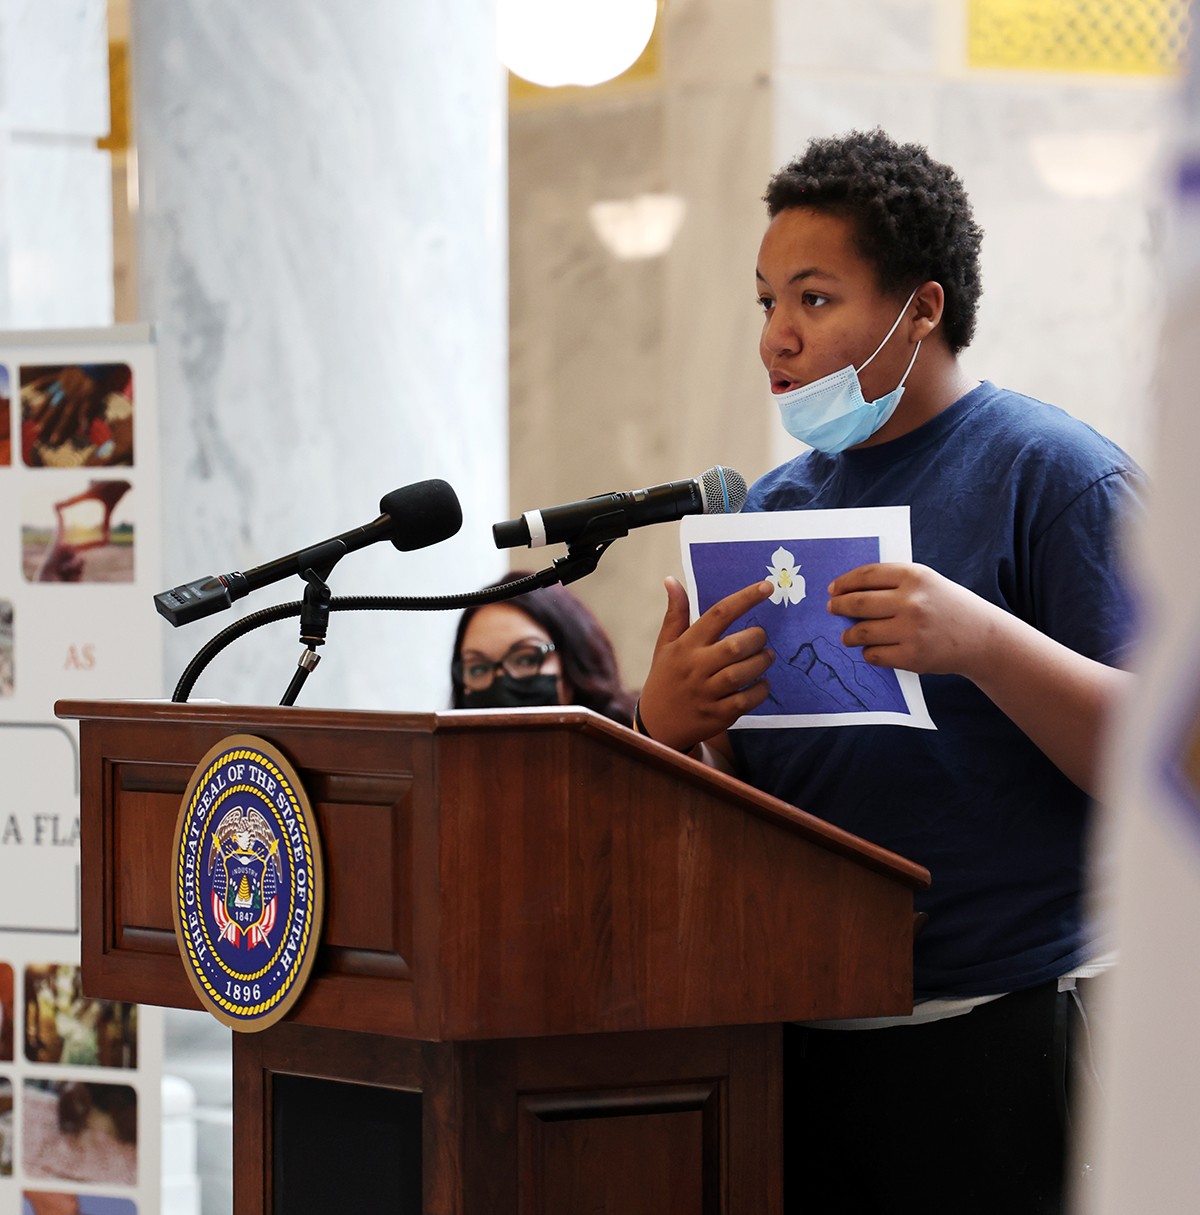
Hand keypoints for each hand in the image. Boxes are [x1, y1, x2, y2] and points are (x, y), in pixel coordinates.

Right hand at [639, 576, 775, 751]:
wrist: (656, 725)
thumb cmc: (665, 677)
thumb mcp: (665, 645)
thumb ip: (675, 613)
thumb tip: (672, 580)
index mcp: (686, 645)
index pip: (718, 614)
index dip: (745, 598)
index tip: (767, 587)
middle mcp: (695, 667)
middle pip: (735, 646)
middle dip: (756, 638)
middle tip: (761, 638)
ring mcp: (706, 693)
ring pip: (742, 673)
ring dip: (762, 662)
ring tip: (766, 657)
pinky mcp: (717, 715)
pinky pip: (746, 700)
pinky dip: (760, 690)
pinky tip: (762, 683)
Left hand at [828, 562, 999, 678]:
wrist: (982, 638)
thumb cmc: (947, 607)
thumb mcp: (926, 582)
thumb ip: (892, 582)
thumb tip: (846, 592)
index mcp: (915, 576)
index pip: (866, 575)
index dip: (844, 583)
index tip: (833, 590)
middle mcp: (912, 601)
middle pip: (857, 603)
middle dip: (839, 607)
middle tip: (832, 609)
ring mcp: (912, 630)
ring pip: (861, 632)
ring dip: (849, 635)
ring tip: (848, 635)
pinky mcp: (913, 656)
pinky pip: (874, 655)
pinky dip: (868, 653)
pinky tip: (872, 649)